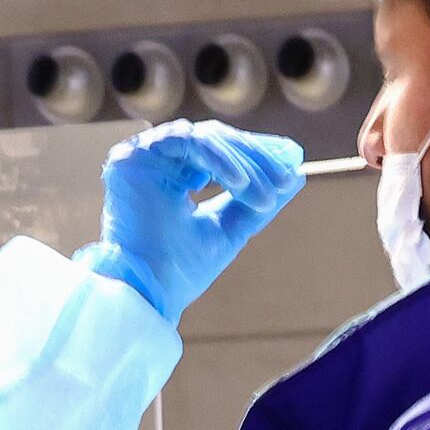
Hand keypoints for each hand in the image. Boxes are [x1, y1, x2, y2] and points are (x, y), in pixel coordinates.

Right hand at [96, 121, 304, 319]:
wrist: (152, 291)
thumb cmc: (183, 269)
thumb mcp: (231, 228)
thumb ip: (257, 201)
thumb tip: (296, 174)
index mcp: (176, 174)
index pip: (220, 150)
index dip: (257, 155)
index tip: (290, 167)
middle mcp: (158, 160)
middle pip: (216, 139)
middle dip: (256, 158)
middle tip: (284, 180)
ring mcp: (143, 155)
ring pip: (205, 138)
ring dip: (243, 163)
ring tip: (264, 197)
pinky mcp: (132, 155)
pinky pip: (187, 141)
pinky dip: (219, 159)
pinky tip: (240, 184)